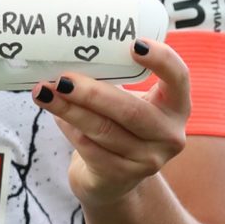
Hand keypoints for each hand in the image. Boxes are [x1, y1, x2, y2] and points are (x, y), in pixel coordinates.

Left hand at [38, 38, 190, 208]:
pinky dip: (69, 128)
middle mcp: (169, 135)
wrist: (112, 179)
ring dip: (70, 109)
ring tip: (45, 92)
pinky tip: (55, 115)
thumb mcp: (129, 102)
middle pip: (130, 111)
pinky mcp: (122, 176)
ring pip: (104, 130)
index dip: (161, 60)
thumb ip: (113, 80)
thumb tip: (70, 52)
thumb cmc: (120, 127)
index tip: (134, 44)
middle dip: (92, 93)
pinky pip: (90, 148)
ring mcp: (148, 160)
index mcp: (177, 106)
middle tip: (63, 78)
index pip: (178, 78)